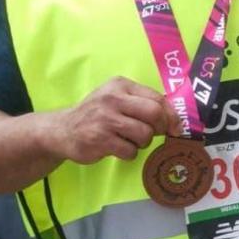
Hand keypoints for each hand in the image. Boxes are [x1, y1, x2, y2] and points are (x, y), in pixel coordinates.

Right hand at [50, 78, 177, 164]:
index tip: (175, 127)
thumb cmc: (96, 115)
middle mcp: (112, 98)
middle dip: (160, 128)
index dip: (171, 115)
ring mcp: (105, 119)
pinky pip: (130, 151)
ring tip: (128, 140)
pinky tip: (116, 147)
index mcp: (120, 85)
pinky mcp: (100, 139)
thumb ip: (142, 103)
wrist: (63, 130)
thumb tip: (174, 119)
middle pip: (154, 114)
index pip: (156, 98)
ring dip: (141, 143)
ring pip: (144, 134)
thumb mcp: (116, 99)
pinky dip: (128, 153)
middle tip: (154, 134)